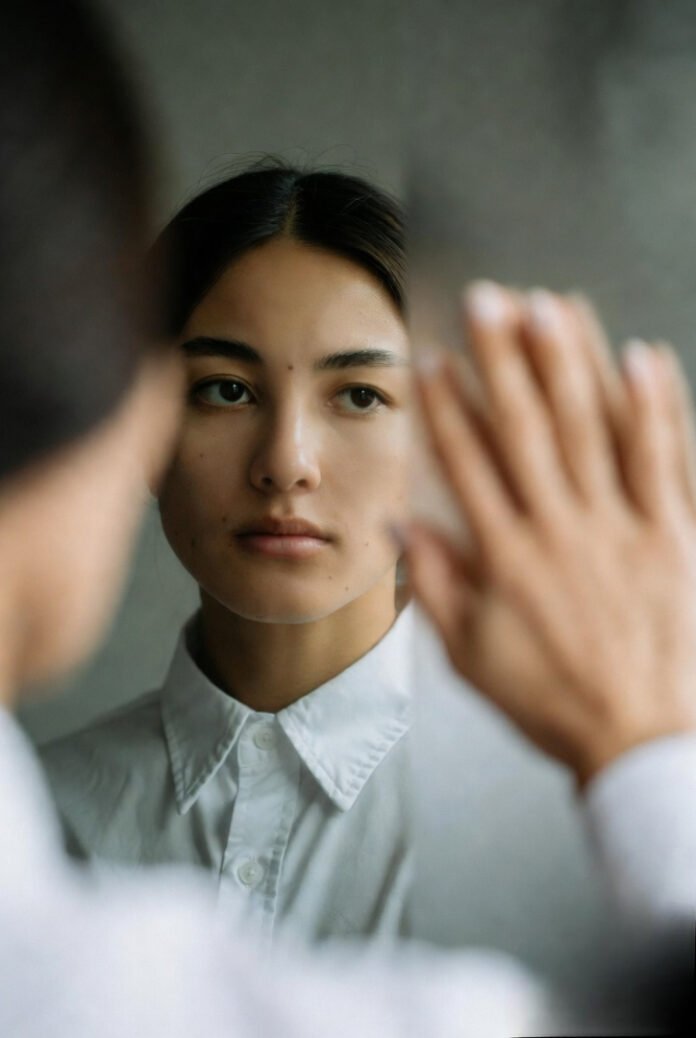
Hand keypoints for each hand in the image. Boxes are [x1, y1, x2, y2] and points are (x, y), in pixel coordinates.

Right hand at [407, 282, 695, 785]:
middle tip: (489, 300)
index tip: (433, 360)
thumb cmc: (553, 701)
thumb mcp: (471, 656)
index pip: (468, 463)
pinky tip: (640, 357)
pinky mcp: (675, 535)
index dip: (447, 406)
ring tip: (553, 306)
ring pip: (594, 428)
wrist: (644, 742)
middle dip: (503, 357)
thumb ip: (434, 585)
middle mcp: (562, 530)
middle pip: (527, 427)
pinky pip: (664, 460)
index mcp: (507, 557)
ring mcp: (624, 527)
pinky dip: (653, 407)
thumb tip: (402, 526)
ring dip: (571, 362)